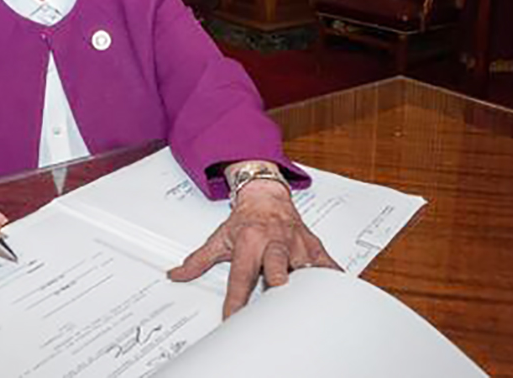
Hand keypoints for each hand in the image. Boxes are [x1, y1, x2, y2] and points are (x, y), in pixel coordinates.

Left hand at [167, 180, 338, 318]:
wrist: (265, 195)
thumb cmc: (246, 219)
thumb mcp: (219, 238)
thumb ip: (198, 260)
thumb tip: (177, 274)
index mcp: (249, 242)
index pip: (240, 276)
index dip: (235, 299)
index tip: (232, 318)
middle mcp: (273, 242)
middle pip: (276, 265)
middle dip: (277, 280)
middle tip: (276, 298)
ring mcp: (295, 244)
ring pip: (305, 266)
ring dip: (305, 284)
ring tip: (305, 303)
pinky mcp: (313, 246)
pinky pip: (327, 264)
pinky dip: (332, 278)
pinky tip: (334, 292)